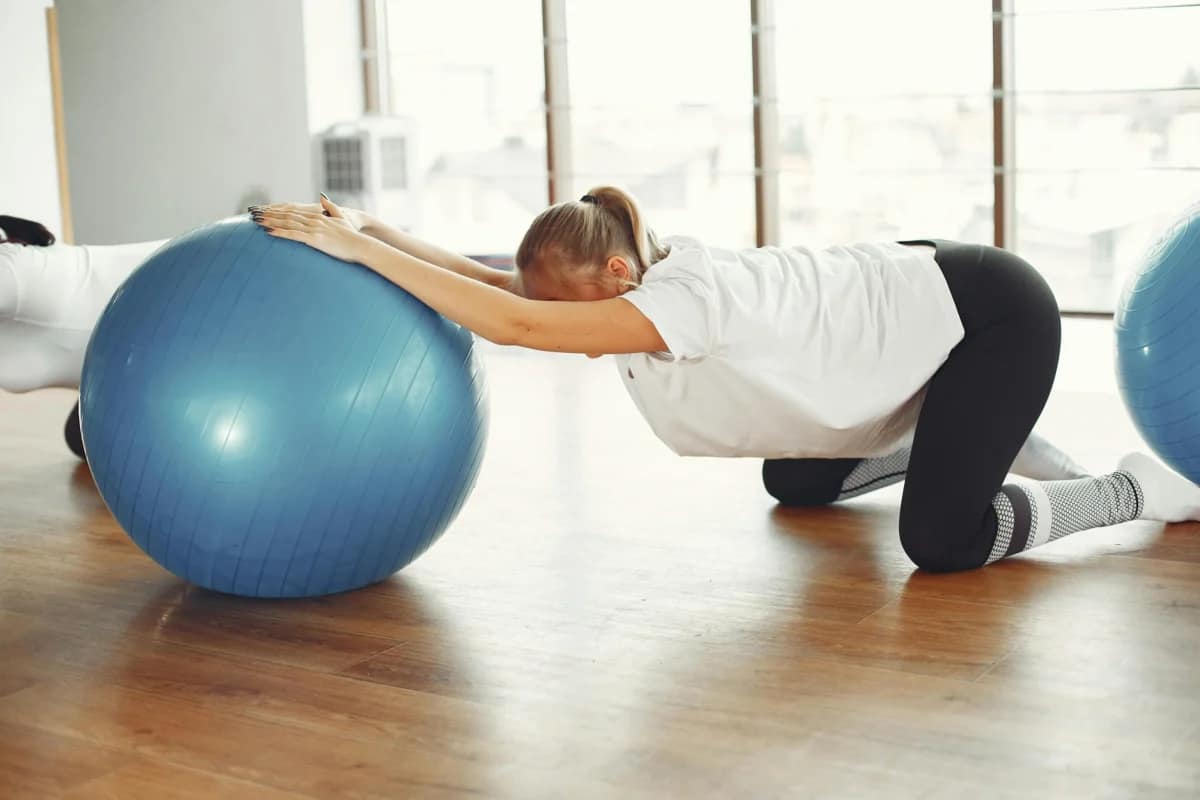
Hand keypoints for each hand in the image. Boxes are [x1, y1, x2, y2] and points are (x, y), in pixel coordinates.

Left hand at [251, 195, 371, 263]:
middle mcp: (313, 220)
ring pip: (287, 223)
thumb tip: (323, 196)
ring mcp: (313, 229)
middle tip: (253, 213)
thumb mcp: (341, 218)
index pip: (292, 211)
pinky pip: (294, 235)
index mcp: (317, 216)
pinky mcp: (315, 239)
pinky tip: (269, 233)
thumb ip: (331, 207)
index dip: (276, 209)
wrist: (360, 245)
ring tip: (256, 221)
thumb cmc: (352, 236)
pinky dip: (280, 233)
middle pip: (286, 215)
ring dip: (270, 221)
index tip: (263, 209)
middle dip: (268, 214)